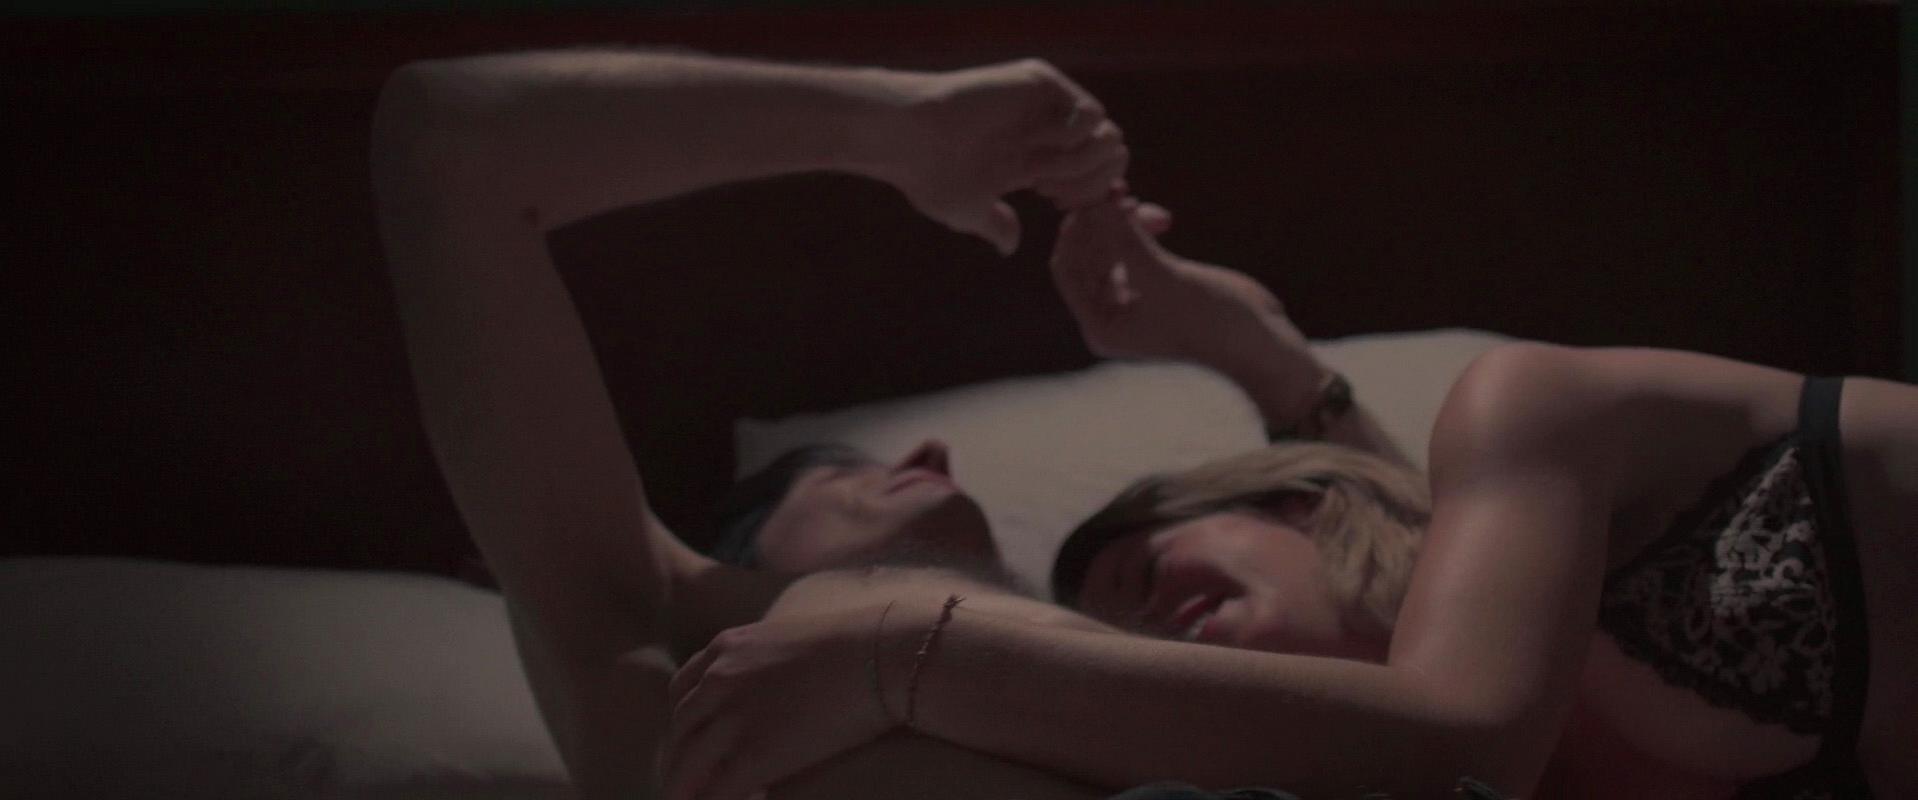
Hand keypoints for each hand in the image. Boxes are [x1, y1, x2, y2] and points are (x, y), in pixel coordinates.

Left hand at [660, 604, 900, 799]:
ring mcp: (731, 717)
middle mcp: (718, 680)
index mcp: (726, 649)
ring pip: (686, 767)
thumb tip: (773, 697)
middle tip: (682, 786)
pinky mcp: (753, 754)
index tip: (686, 742)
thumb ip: (766, 665)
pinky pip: (716, 792)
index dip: (682, 723)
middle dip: (676, 763)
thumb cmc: (855, 645)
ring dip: (684, 792)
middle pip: (678, 732)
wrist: (879, 655)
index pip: (682, 690)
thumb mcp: (791, 641)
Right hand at [873, 59, 1127, 255]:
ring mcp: (1047, 104)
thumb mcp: (970, 211)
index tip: (1060, 209)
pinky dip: (1073, 141)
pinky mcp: (1041, 82)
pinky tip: (1037, 151)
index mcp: (1039, 156)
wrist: (906, 137)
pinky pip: (1091, 115)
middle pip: (1112, 155)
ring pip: (1108, 134)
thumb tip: (1009, 245)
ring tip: (1042, 175)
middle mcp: (1048, 128)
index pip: (1098, 173)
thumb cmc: (929, 174)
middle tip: (1053, 195)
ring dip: (1081, 164)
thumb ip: (996, 225)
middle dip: (1093, 184)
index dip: (1094, 196)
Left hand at [1050, 196, 1321, 392]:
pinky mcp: (1157, 285)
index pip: (1067, 268)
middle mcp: (1110, 315)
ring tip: (1152, 209)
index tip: (1097, 199)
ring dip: (1125, 223)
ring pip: (1111, 248)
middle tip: (1127, 195)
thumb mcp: (1164, 279)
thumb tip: (1097, 201)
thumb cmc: (1210, 321)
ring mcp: (1134, 300)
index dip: (1077, 230)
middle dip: (1105, 224)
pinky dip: (1142, 230)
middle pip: (1086, 255)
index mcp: (1100, 325)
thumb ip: (1127, 241)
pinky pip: (1134, 249)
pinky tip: (1160, 217)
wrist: (1258, 342)